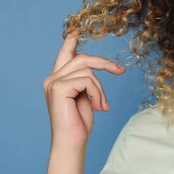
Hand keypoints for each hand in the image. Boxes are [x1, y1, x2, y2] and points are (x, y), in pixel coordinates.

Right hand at [43, 29, 125, 150]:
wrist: (72, 142)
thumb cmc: (79, 123)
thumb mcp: (85, 96)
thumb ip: (85, 81)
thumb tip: (94, 68)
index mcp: (58, 79)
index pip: (64, 54)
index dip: (71, 41)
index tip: (76, 30)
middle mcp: (52, 78)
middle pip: (82, 58)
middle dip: (104, 63)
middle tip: (120, 70)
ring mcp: (53, 83)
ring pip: (88, 70)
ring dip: (100, 88)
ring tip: (101, 105)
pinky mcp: (58, 88)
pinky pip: (87, 80)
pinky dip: (97, 93)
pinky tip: (97, 107)